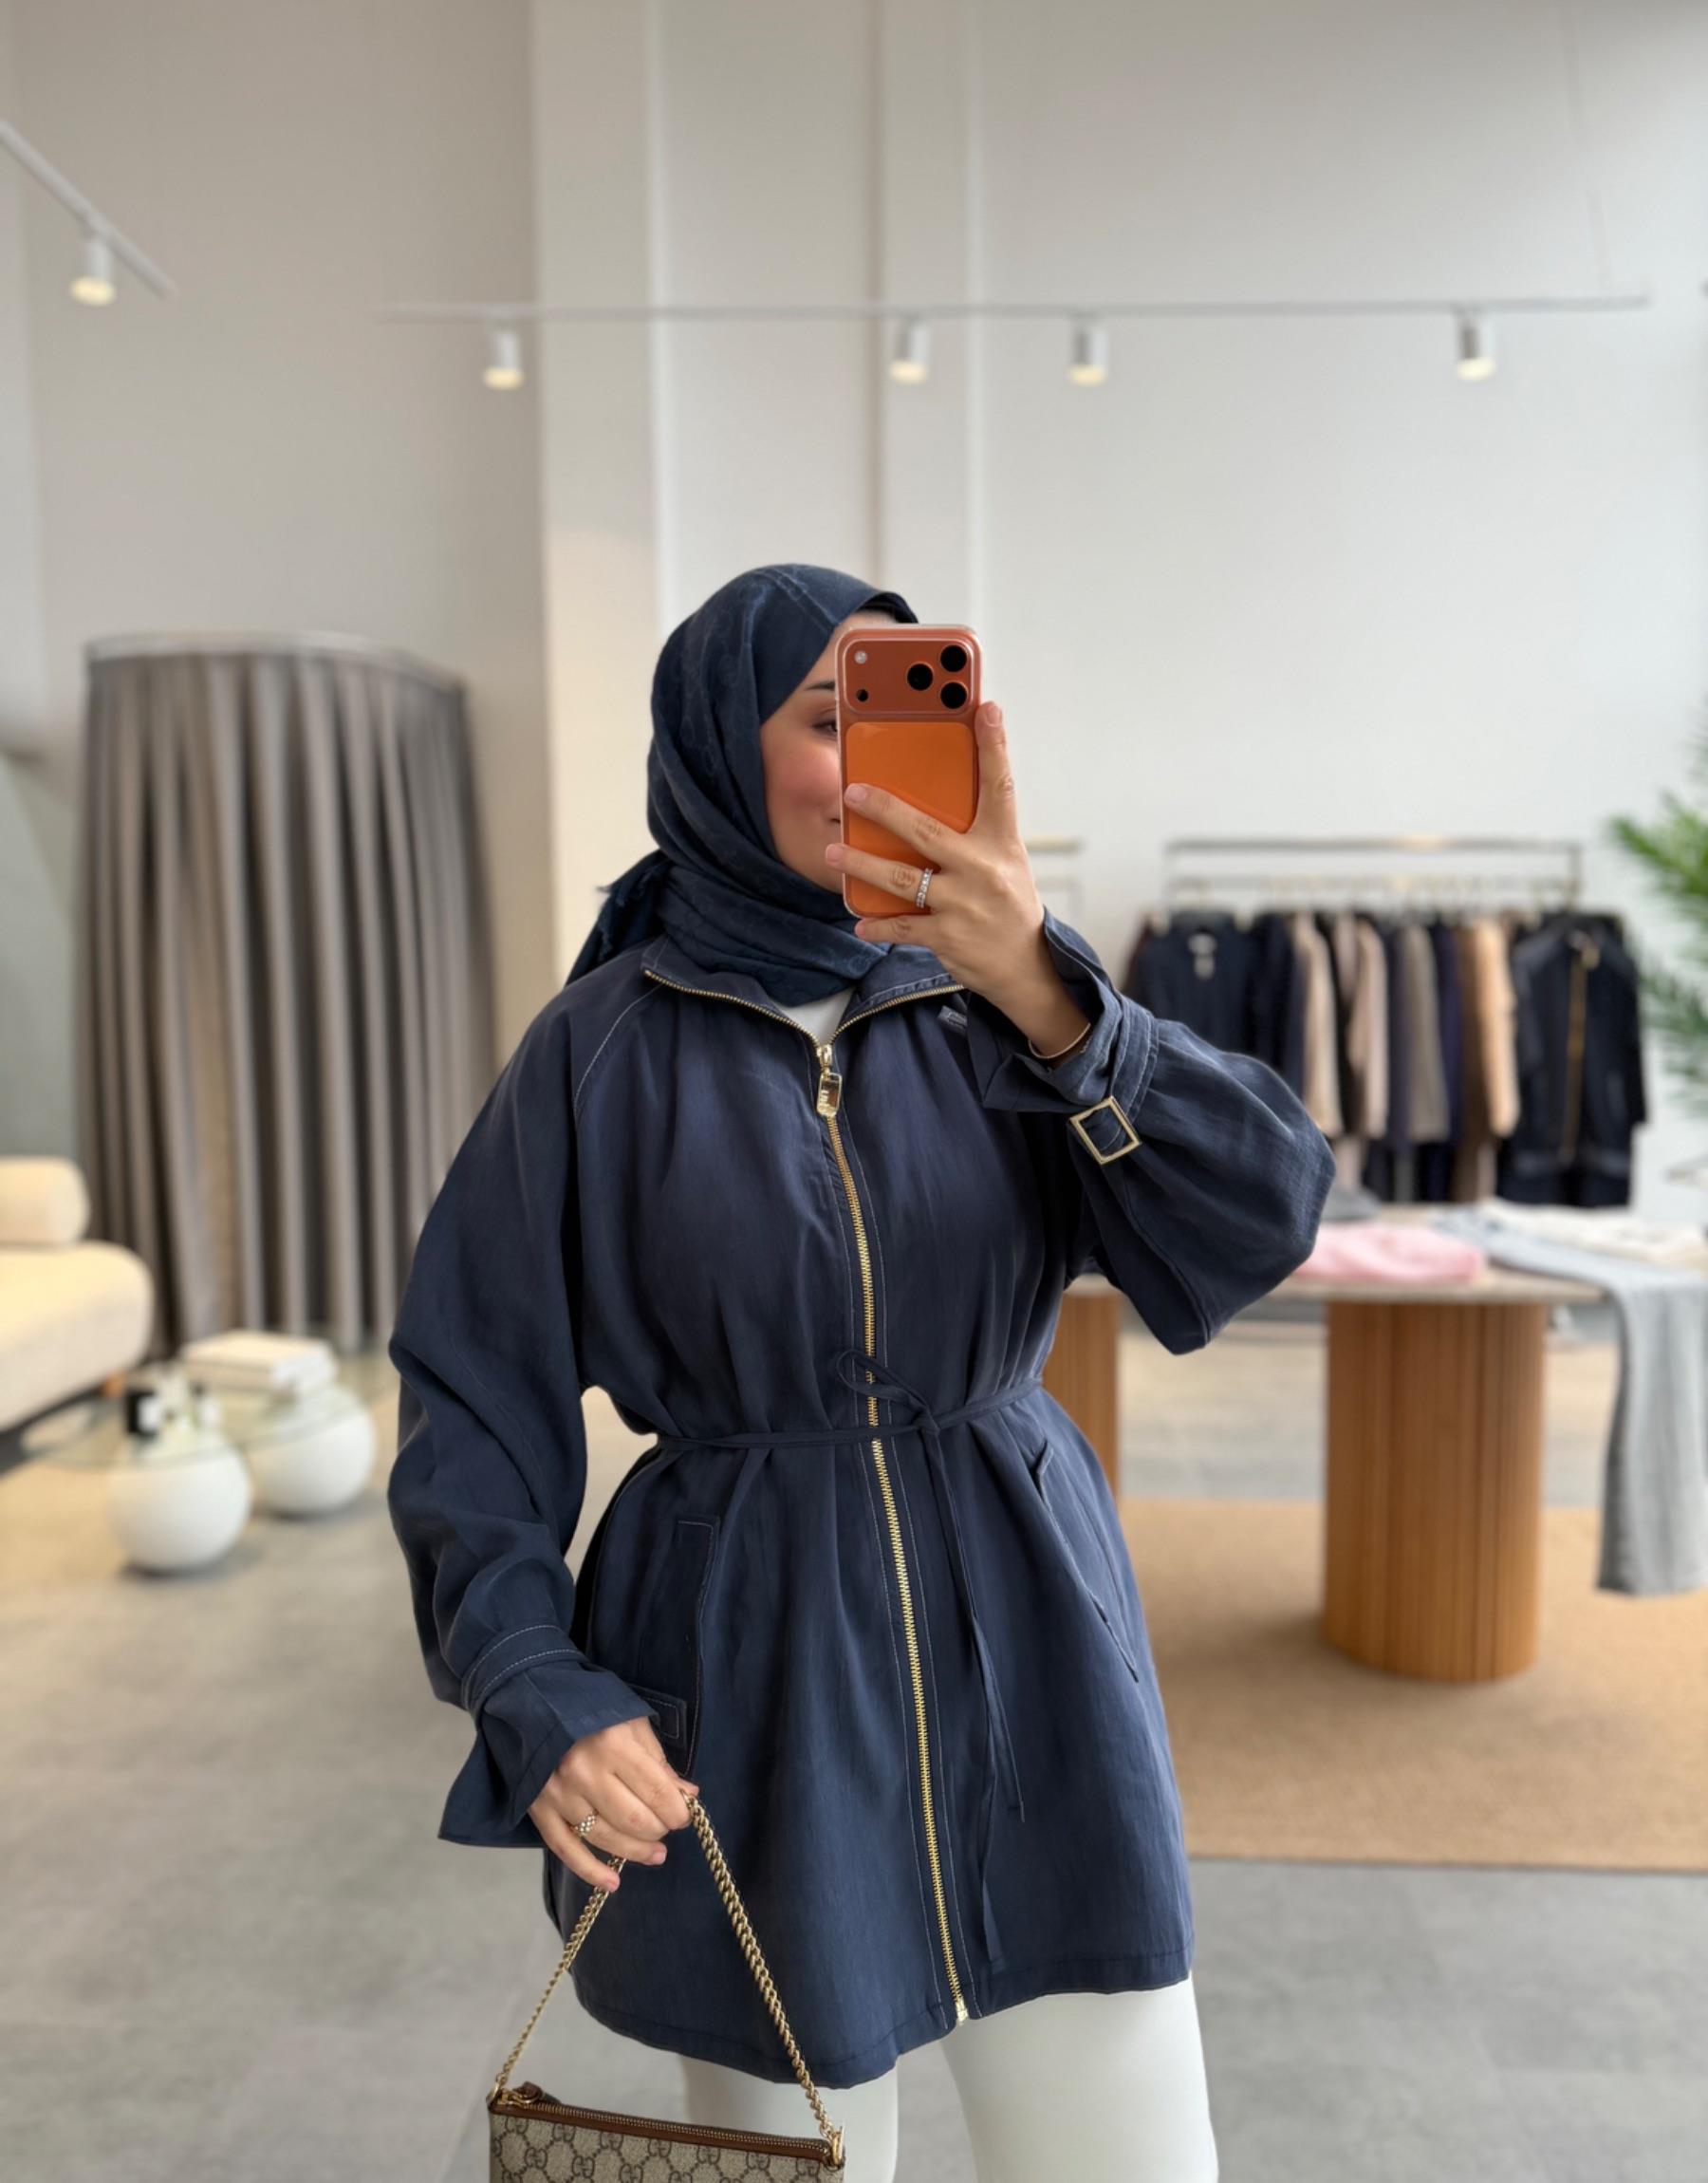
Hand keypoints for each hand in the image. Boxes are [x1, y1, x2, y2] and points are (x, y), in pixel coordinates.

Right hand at [531, 1714, 699, 1893]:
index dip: (676, 1811)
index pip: (655, 1790)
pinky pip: (566, 1849)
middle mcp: (584, 1771)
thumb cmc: (592, 1711)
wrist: (535, 1706)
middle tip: (666, 1829)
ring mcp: (559, 1794)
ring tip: (656, 1855)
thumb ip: (658, 1762)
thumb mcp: (631, 1724)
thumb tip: (688, 1796)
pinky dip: (590, 1871)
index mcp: (612, 1744)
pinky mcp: (539, 1810)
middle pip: (632, 1819)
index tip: (684, 1816)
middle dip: (658, 1830)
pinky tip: (612, 1882)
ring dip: (635, 1852)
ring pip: (604, 1837)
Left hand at [825, 700, 1090, 1053]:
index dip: (994, 746)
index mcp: (1001, 843)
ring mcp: (964, 904)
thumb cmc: (1010, 904)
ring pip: (901, 879)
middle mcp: (983, 869)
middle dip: (885, 809)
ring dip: (861, 865)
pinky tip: (859, 921)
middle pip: (926, 831)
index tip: (986, 709)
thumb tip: (929, 802)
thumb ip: (975, 833)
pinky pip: (902, 926)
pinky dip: (878, 925)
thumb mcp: (1005, 861)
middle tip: (852, 792)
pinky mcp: (948, 936)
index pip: (1000, 786)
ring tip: (833, 851)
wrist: (1028, 966)